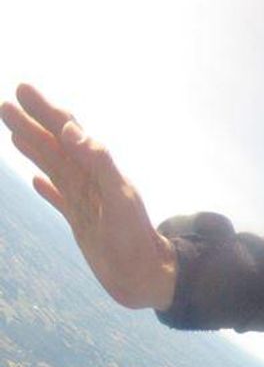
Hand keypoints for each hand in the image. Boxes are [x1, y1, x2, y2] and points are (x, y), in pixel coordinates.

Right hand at [1, 84, 176, 309]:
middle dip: (32, 123)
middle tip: (6, 103)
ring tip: (13, 131)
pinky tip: (36, 180)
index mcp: (99, 171)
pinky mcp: (82, 223)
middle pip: (56, 146)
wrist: (147, 276)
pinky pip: (60, 198)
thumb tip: (72, 131)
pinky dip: (47, 187)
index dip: (46, 112)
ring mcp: (85, 202)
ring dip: (34, 148)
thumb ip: (99, 162)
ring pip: (54, 167)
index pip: (68, 133)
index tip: (22, 90)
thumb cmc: (135, 239)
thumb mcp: (119, 197)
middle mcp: (91, 182)